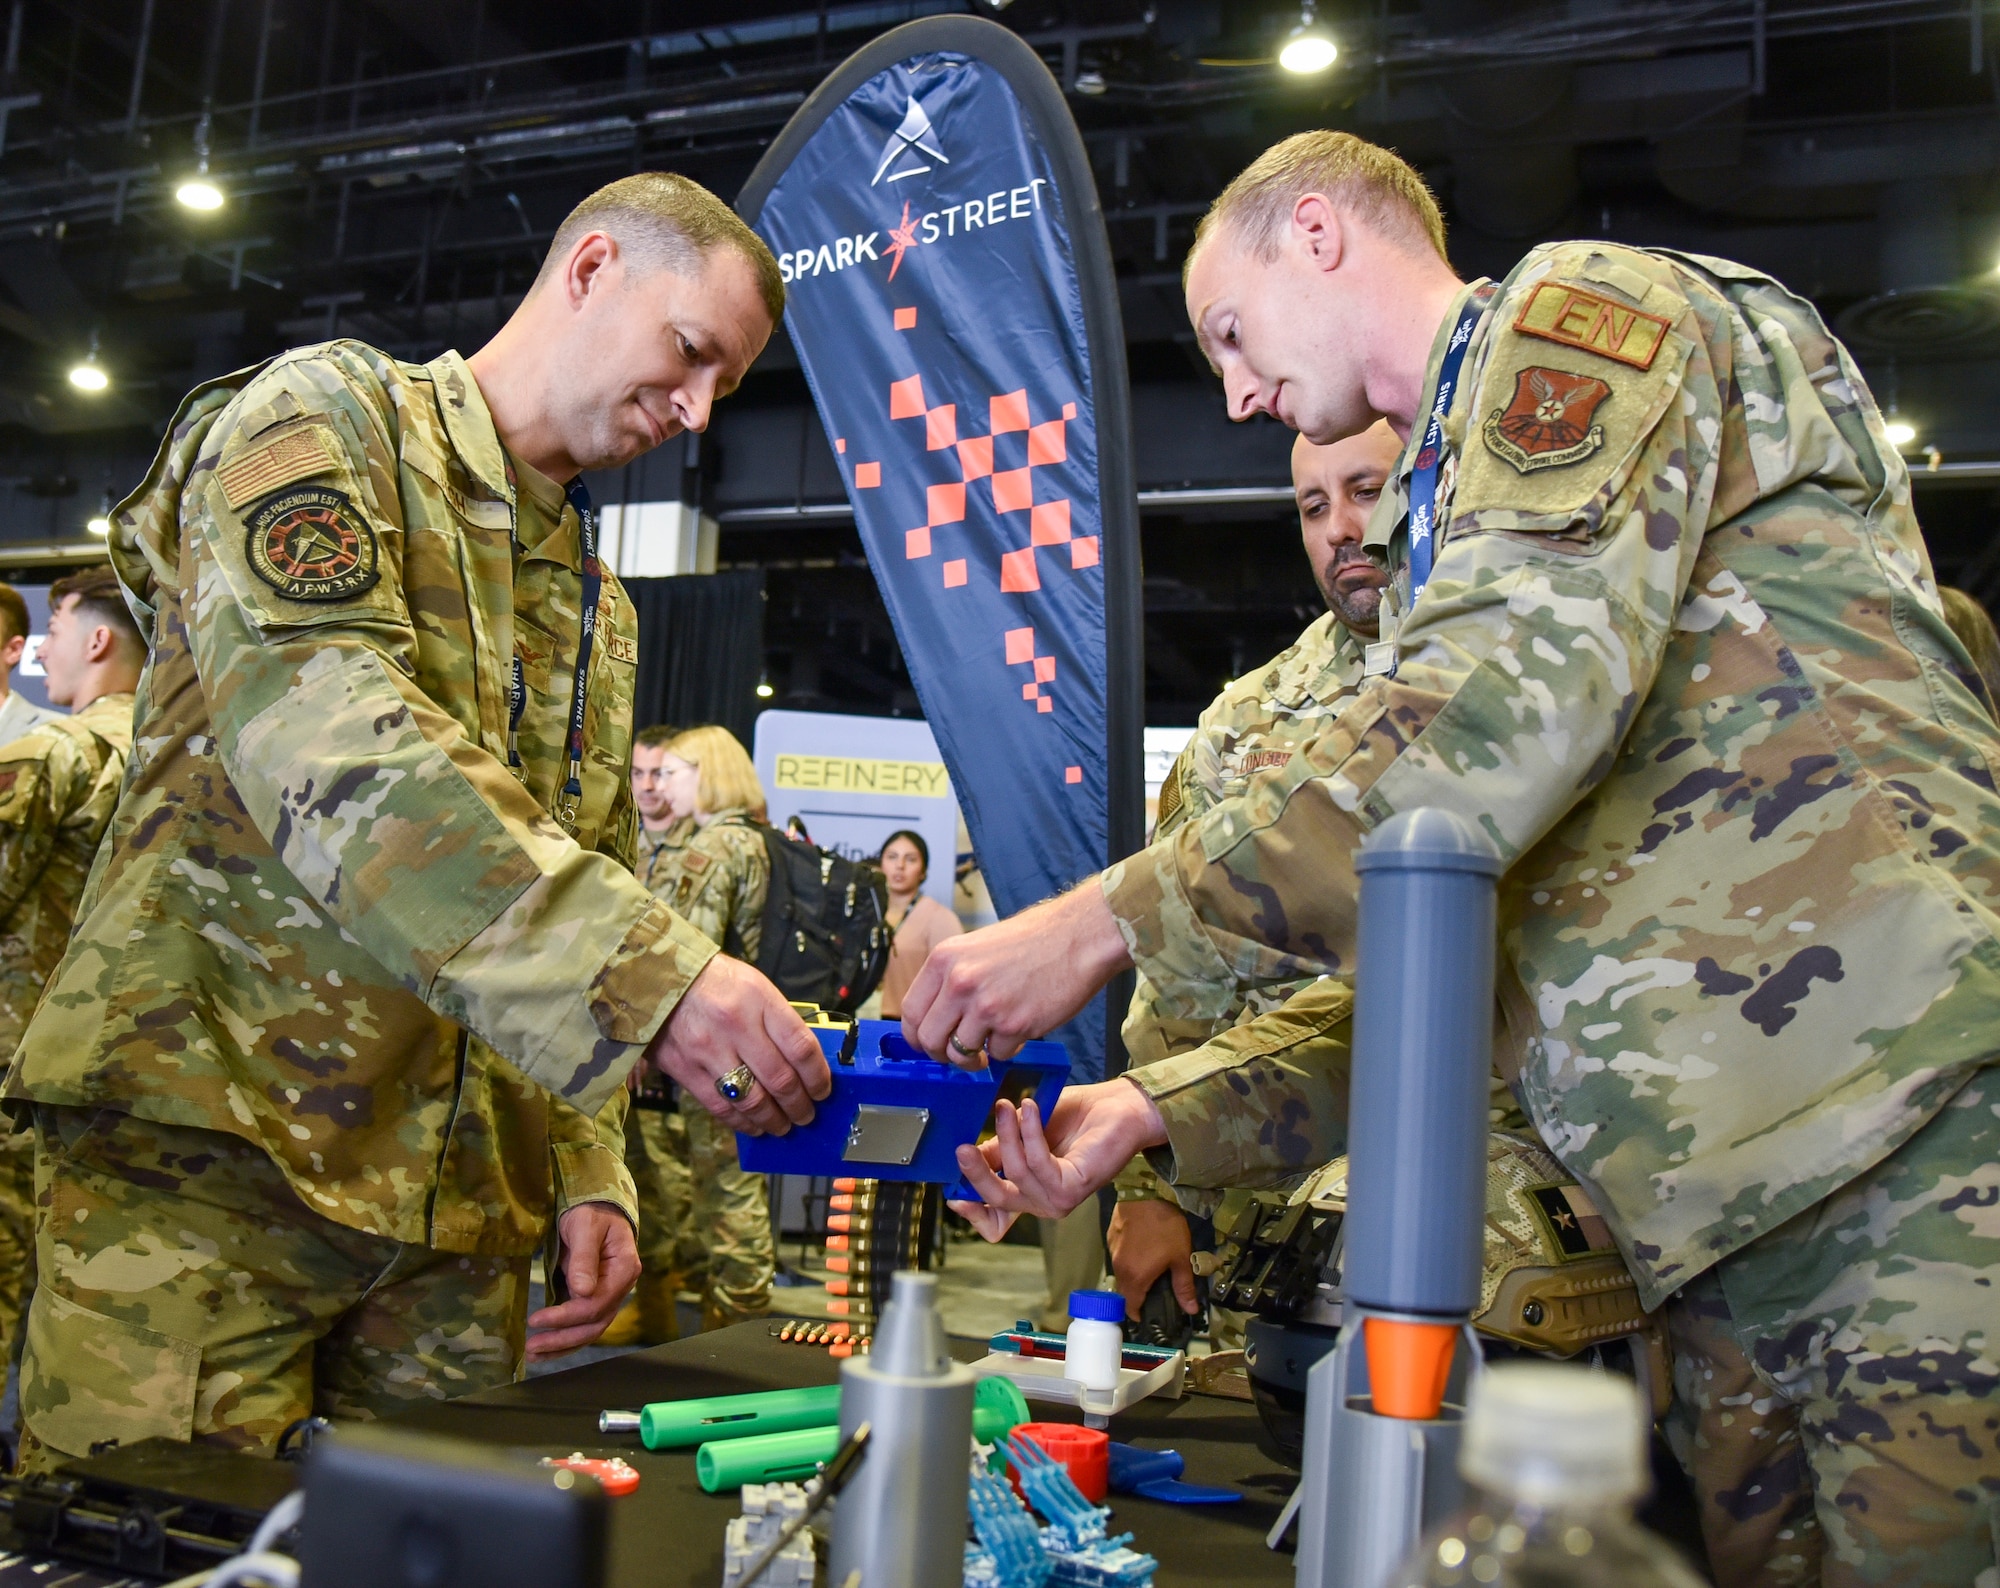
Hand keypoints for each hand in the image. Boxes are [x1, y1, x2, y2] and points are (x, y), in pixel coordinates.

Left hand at [527, 1204, 640, 1359]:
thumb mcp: (584, 1227)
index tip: (535, 1320)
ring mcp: (610, 1294)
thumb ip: (584, 1258)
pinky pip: (583, 1325)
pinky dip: (565, 1338)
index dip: (565, 1316)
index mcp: (624, 1269)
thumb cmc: (591, 1211)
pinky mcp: (596, 1298)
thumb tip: (581, 1292)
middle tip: (532, 1347)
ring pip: (590, 1330)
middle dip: (562, 1339)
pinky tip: (545, 1348)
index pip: (595, 1304)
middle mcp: (621, 1287)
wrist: (596, 1206)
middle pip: (595, 1324)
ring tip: (534, 1354)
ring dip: (562, 1345)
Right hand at [649, 955, 829, 1134]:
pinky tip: (754, 1125)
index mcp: (759, 1000)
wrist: (659, 977)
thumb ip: (778, 1021)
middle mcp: (736, 1026)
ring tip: (784, 1125)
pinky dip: (742, 1122)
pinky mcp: (685, 1069)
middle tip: (807, 1114)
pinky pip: (721, 1106)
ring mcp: (709, 1050)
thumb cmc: (715, 980)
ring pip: (752, 1100)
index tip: (823, 1090)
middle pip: (781, 1079)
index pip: (801, 1048)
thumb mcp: (755, 986)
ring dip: (774, 1119)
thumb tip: (802, 1060)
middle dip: (800, 1105)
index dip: (818, 1077)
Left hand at [903, 884, 1130, 1063]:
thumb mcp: (976, 948)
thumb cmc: (1034, 940)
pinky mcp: (1015, 1024)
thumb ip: (952, 980)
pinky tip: (1019, 1030)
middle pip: (929, 1040)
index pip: (910, 1011)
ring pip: (960, 1054)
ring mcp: (987, 1005)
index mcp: (945, 959)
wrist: (1079, 936)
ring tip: (989, 1046)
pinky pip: (999, 1055)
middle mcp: (960, 982)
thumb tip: (936, 1016)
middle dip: (942, 1055)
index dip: (918, 1036)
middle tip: (958, 1054)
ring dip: (974, 1058)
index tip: (928, 1044)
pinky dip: (1007, 1050)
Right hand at [947, 1079, 1168, 1235]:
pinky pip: (1037, 1163)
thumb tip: (965, 1155)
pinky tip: (1029, 1109)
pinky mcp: (1073, 1189)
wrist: (1118, 1106)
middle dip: (976, 1172)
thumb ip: (998, 1148)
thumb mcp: (1024, 1131)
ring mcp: (1058, 1201)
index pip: (994, 1220)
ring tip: (1006, 1106)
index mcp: (1029, 1193)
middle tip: (962, 1145)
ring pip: (1015, 1175)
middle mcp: (1043, 1203)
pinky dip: (1028, 1133)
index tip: (953, 1191)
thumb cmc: (1076, 1117)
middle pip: (996, 1200)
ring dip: (1007, 1136)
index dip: (972, 1211)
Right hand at [1108, 1198, 1199, 1319]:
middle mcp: (1119, 1269)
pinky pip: (1117, 1257)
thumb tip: (1191, 1310)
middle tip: (1153, 1292)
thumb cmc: (1166, 1227)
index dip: (1138, 1314)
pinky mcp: (1109, 1236)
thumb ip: (1184, 1286)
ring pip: (1120, 1274)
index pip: (1130, 1307)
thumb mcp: (1181, 1257)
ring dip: (1131, 1277)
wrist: (1146, 1191)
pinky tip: (1140, 1250)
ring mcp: (1111, 1252)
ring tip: (1148, 1270)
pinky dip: (1127, 1260)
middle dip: (1136, 1296)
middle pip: (1124, 1292)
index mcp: (1135, 1278)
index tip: (1148, 1314)